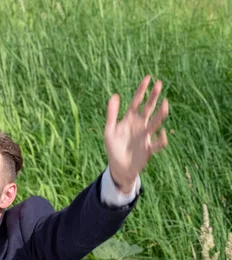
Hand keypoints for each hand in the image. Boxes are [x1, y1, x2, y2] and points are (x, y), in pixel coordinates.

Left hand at [104, 75, 168, 192]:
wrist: (118, 167)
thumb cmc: (113, 147)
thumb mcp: (109, 130)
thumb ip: (112, 114)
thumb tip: (115, 95)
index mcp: (130, 119)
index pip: (137, 101)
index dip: (142, 90)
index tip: (148, 78)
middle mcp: (140, 125)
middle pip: (148, 108)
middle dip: (153, 96)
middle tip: (159, 83)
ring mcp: (145, 135)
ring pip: (155, 122)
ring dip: (161, 113)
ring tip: (165, 104)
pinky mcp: (149, 148)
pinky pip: (158, 143)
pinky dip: (161, 139)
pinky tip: (162, 134)